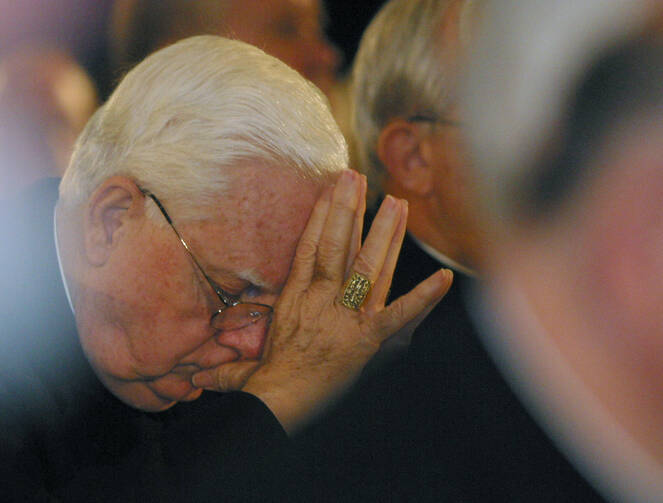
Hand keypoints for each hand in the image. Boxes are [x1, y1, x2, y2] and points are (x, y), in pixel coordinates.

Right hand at [192, 170, 451, 431]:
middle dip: (349, 208)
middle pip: (339, 244)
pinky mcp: (370, 336)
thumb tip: (197, 375)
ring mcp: (348, 313)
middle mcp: (323, 297)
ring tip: (396, 203)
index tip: (333, 188)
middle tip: (359, 178)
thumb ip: (228, 368)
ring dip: (384, 233)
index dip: (322, 214)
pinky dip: (424, 297)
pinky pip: (401, 313)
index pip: (311, 246)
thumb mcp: (244, 371)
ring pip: (368, 265)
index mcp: (296, 297)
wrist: (282, 402)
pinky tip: (444, 278)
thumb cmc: (265, 384)